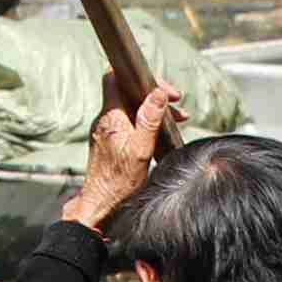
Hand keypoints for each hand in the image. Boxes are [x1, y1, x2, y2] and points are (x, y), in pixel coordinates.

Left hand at [65, 81, 180, 238]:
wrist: (101, 205)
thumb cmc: (120, 182)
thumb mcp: (141, 150)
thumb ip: (149, 121)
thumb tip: (158, 94)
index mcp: (111, 117)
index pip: (116, 77)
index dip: (139, 75)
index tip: (162, 88)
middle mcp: (105, 120)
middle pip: (128, 92)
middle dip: (154, 94)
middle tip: (178, 105)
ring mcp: (106, 130)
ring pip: (131, 108)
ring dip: (154, 110)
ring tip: (179, 119)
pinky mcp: (110, 141)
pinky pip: (129, 122)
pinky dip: (146, 122)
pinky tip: (162, 132)